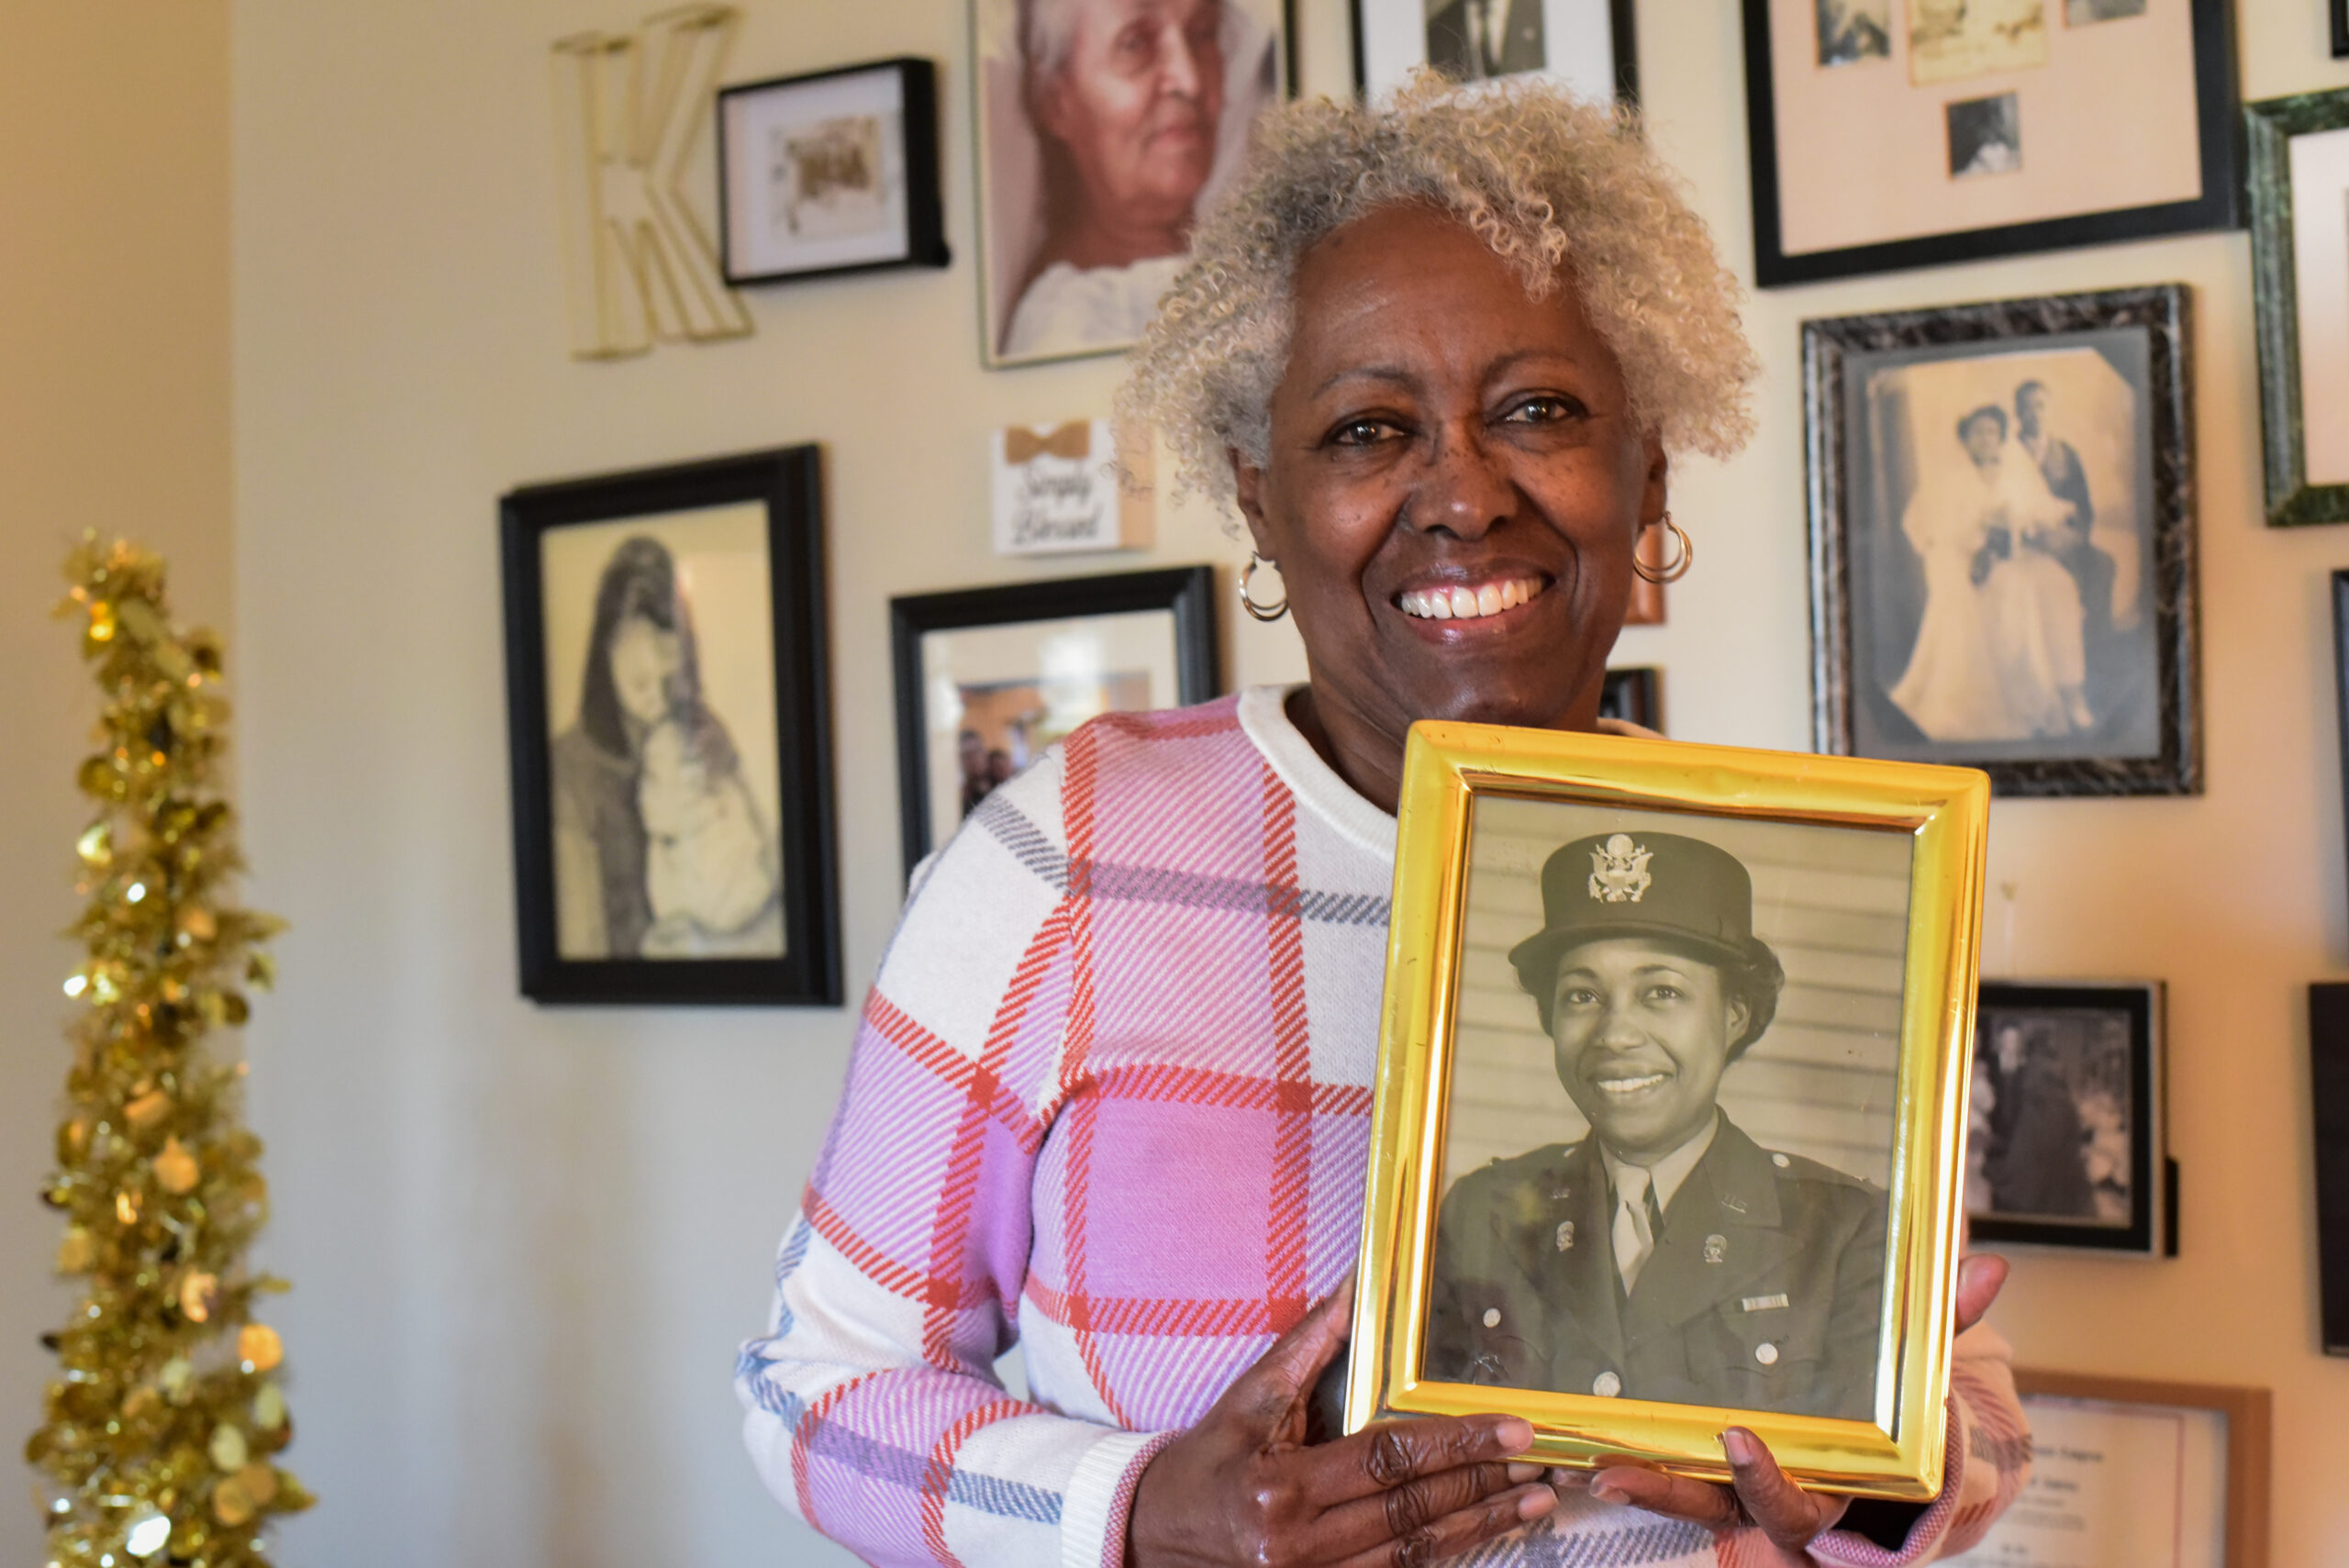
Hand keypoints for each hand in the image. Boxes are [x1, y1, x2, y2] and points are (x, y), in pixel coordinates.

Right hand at [1128, 1280, 1555, 1567]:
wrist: (1151, 1539)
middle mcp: (1300, 1544)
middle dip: (1484, 1485)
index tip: (1510, 1430)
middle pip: (1413, 1511)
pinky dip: (1445, 1555)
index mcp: (1283, 1487)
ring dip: (1482, 1526)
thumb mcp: (1248, 1399)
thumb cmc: (1203, 1462)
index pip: (1389, 1460)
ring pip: (1416, 1554)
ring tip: (1535, 1503)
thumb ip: (1308, 1345)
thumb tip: (1357, 1287)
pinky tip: (1485, 1534)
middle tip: (1540, 1462)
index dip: (1456, 1445)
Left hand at [1576, 1253, 2011, 1552]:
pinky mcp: (1712, 1476)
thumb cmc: (1904, 1416)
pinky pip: (1673, 1479)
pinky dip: (1641, 1464)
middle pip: (1724, 1513)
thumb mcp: (1924, 1375)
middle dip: (1673, 1494)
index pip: (1798, 1506)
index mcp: (1839, 1490)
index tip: (1735, 1437)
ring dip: (1643, 1485)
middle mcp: (1785, 1502)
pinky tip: (1592, 1444)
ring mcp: (1743, 1495)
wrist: (1897, 1460)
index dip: (1766, 1481)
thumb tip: (1990, 1266)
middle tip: (1619, 1467)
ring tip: (1595, 1464)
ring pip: (1689, 1503)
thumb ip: (1947, 1325)